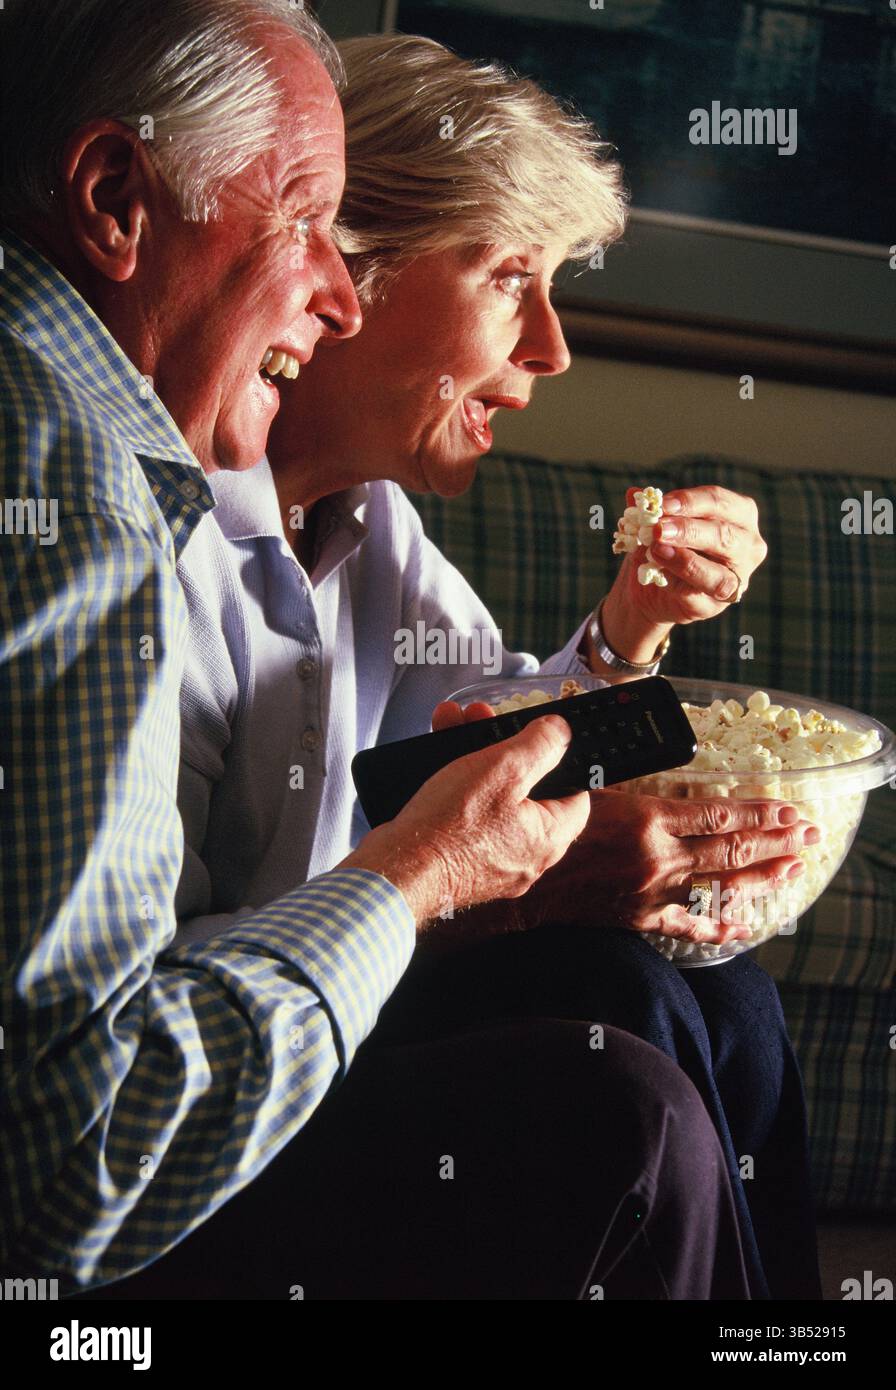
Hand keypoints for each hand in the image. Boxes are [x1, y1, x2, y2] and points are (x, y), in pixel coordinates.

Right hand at [341, 713, 589, 925]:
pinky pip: (465, 816)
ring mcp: (490, 861)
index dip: (563, 762)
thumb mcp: (503, 769)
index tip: (545, 739)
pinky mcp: (458, 861)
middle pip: (526, 789)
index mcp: (548, 839)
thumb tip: (561, 732)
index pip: (575, 797)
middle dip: (502, 746)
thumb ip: (540, 746)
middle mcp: (524, 856)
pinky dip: (454, 784)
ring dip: (472, 756)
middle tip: (484, 718)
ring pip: (490, 798)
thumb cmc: (451, 828)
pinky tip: (435, 757)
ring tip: (452, 722)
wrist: (395, 871)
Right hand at [522, 789, 816, 944]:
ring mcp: (651, 892)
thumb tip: (612, 738)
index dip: (759, 811)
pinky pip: (688, 925)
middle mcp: (657, 858)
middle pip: (732, 850)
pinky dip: (719, 927)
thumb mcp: (574, 782)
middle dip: (777, 842)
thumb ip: (606, 765)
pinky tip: (745, 928)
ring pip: (720, 886)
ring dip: (762, 877)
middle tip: (811, 835)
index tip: (789, 807)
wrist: (506, 885)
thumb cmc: (537, 826)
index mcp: (645, 819)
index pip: (718, 814)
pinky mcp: (638, 918)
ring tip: (795, 868)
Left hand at [611, 483, 767, 628]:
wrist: (650, 588)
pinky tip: (658, 574)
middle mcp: (748, 546)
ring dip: (684, 560)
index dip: (690, 501)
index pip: (719, 502)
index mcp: (740, 515)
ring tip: (657, 549)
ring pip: (718, 572)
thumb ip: (650, 511)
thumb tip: (634, 494)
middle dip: (688, 529)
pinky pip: (698, 595)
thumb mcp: (657, 523)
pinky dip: (677, 582)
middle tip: (658, 529)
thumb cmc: (665, 545)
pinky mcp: (716, 605)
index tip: (662, 504)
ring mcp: (737, 579)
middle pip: (723, 534)